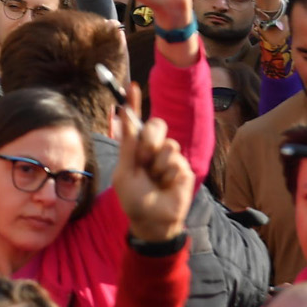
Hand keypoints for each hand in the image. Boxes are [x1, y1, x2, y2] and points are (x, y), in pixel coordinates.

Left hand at [113, 102, 193, 243]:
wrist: (151, 220)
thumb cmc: (134, 199)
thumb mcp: (125, 172)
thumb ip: (127, 145)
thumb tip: (122, 116)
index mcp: (136, 149)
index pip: (136, 122)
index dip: (134, 104)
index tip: (132, 86)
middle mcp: (154, 149)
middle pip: (156, 125)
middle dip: (149, 139)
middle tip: (144, 159)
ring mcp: (170, 158)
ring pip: (167, 144)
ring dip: (156, 165)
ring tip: (154, 180)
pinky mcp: (184, 168)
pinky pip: (175, 161)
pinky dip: (167, 175)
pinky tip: (166, 186)